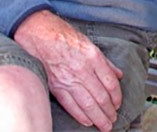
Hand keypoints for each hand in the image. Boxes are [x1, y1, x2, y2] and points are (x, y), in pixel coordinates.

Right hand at [14, 10, 122, 131]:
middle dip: (109, 112)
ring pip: (88, 104)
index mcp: (93, 57)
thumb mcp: (88, 43)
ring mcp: (68, 79)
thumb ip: (105, 61)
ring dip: (98, 118)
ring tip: (105, 125)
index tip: (118, 104)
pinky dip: (81, 115)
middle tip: (113, 119)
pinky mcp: (55, 86)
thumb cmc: (63, 35)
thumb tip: (118, 74)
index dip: (117, 97)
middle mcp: (82, 69)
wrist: (38, 33)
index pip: (110, 83)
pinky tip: (88, 122)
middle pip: (101, 97)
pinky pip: (70, 105)